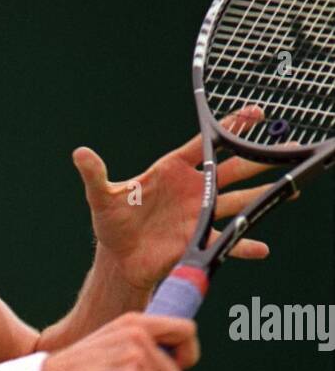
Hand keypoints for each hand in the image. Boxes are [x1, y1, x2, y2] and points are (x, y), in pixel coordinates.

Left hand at [72, 105, 282, 292]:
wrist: (119, 257)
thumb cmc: (112, 222)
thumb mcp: (102, 197)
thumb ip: (95, 174)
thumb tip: (79, 153)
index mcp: (173, 170)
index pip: (207, 144)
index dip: (231, 129)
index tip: (256, 113)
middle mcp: (193, 189)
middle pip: (233, 169)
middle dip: (259, 158)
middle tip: (286, 146)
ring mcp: (200, 213)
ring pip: (238, 200)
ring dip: (263, 195)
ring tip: (291, 189)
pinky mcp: (199, 239)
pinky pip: (228, 240)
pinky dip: (244, 245)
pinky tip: (261, 247)